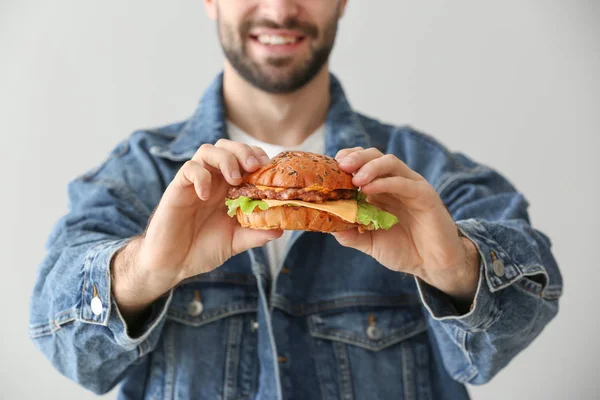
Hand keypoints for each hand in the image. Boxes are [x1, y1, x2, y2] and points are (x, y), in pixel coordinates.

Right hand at [112, 139, 281, 320]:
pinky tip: (206, 194)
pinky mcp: (178, 189)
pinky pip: (188, 169)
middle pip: (227, 146)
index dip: (258, 157)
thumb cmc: (202, 249)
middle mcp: (213, 180)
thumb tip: (281, 229)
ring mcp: (195, 183)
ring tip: (234, 179)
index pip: (244, 158)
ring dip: (225, 158)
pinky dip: (200, 176)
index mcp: (228, 188)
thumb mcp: (235, 242)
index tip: (269, 170)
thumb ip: (256, 234)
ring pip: (208, 150)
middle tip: (254, 167)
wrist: (172, 264)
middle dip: (243, 151)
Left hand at [331, 147, 479, 303]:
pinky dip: (386, 183)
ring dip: (370, 166)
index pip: (362, 163)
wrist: (433, 265)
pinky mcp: (425, 195)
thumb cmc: (403, 250)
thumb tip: (327, 224)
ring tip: (355, 178)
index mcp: (380, 190)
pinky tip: (369, 190)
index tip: (330, 166)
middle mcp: (395, 183)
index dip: (347, 159)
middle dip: (356, 157)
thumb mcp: (370, 243)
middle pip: (374, 156)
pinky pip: (405, 182)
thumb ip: (350, 234)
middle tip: (341, 166)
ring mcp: (410, 186)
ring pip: (390, 163)